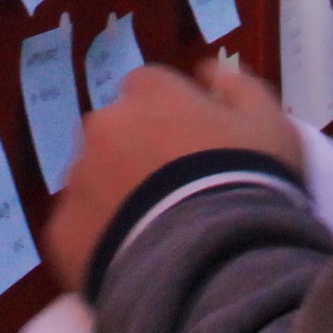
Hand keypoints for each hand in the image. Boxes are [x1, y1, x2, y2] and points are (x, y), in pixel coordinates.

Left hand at [42, 61, 301, 290]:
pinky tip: (134, 260)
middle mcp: (103, 125)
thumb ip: (240, 87)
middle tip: (174, 193)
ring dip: (116, 196)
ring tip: (156, 233)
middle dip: (137, 153)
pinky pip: (79, 229)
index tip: (193, 146)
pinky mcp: (63, 231)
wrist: (216, 262)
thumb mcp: (270, 125)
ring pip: (93, 180)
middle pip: (115, 132)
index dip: (172, 116)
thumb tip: (210, 70)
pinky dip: (99, 240)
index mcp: (150, 92)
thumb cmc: (247, 181)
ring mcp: (78, 178)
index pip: (150, 87)